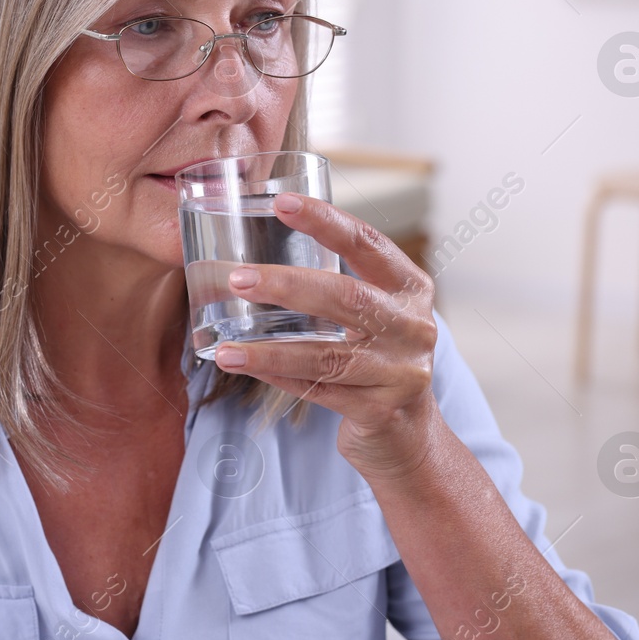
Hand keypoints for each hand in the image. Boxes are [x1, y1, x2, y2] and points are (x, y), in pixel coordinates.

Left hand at [210, 191, 442, 481]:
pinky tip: (245, 367)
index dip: (326, 221)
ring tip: (225, 349)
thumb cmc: (376, 360)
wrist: (408, 437)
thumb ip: (336, 285)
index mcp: (411, 289)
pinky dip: (277, 378)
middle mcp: (414, 327)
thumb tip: (259, 246)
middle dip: (287, 285)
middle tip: (237, 278)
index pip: (368, 243)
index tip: (281, 202)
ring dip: (267, 351)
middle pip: (345, 297)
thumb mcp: (374, 315)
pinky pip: (317, 391)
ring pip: (325, 355)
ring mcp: (400, 372)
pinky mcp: (380, 411)